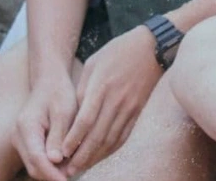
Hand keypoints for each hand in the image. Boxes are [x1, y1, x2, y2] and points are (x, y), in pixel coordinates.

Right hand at [12, 69, 78, 180]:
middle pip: (34, 166)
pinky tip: (69, 164)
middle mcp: (18, 136)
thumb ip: (58, 136)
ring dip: (53, 172)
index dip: (52, 173)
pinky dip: (51, 165)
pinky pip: (37, 160)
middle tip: (75, 176)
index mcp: (26, 127)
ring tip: (74, 170)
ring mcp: (20, 141)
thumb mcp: (63, 112)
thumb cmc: (58, 94)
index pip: (37, 158)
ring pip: (35, 166)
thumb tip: (55, 160)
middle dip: (53, 176)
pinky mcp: (27, 144)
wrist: (49, 83)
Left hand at [60, 25, 163, 173]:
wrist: (152, 47)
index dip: (74, 138)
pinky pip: (123, 136)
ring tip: (80, 169)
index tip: (62, 152)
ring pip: (111, 139)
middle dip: (81, 156)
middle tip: (67, 171)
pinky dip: (110, 150)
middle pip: (98, 135)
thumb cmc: (118, 51)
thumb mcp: (94, 63)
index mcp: (102, 86)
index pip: (86, 119)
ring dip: (95, 158)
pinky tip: (100, 157)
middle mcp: (116, 100)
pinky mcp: (138, 111)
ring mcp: (130, 108)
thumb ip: (83, 89)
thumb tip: (72, 116)